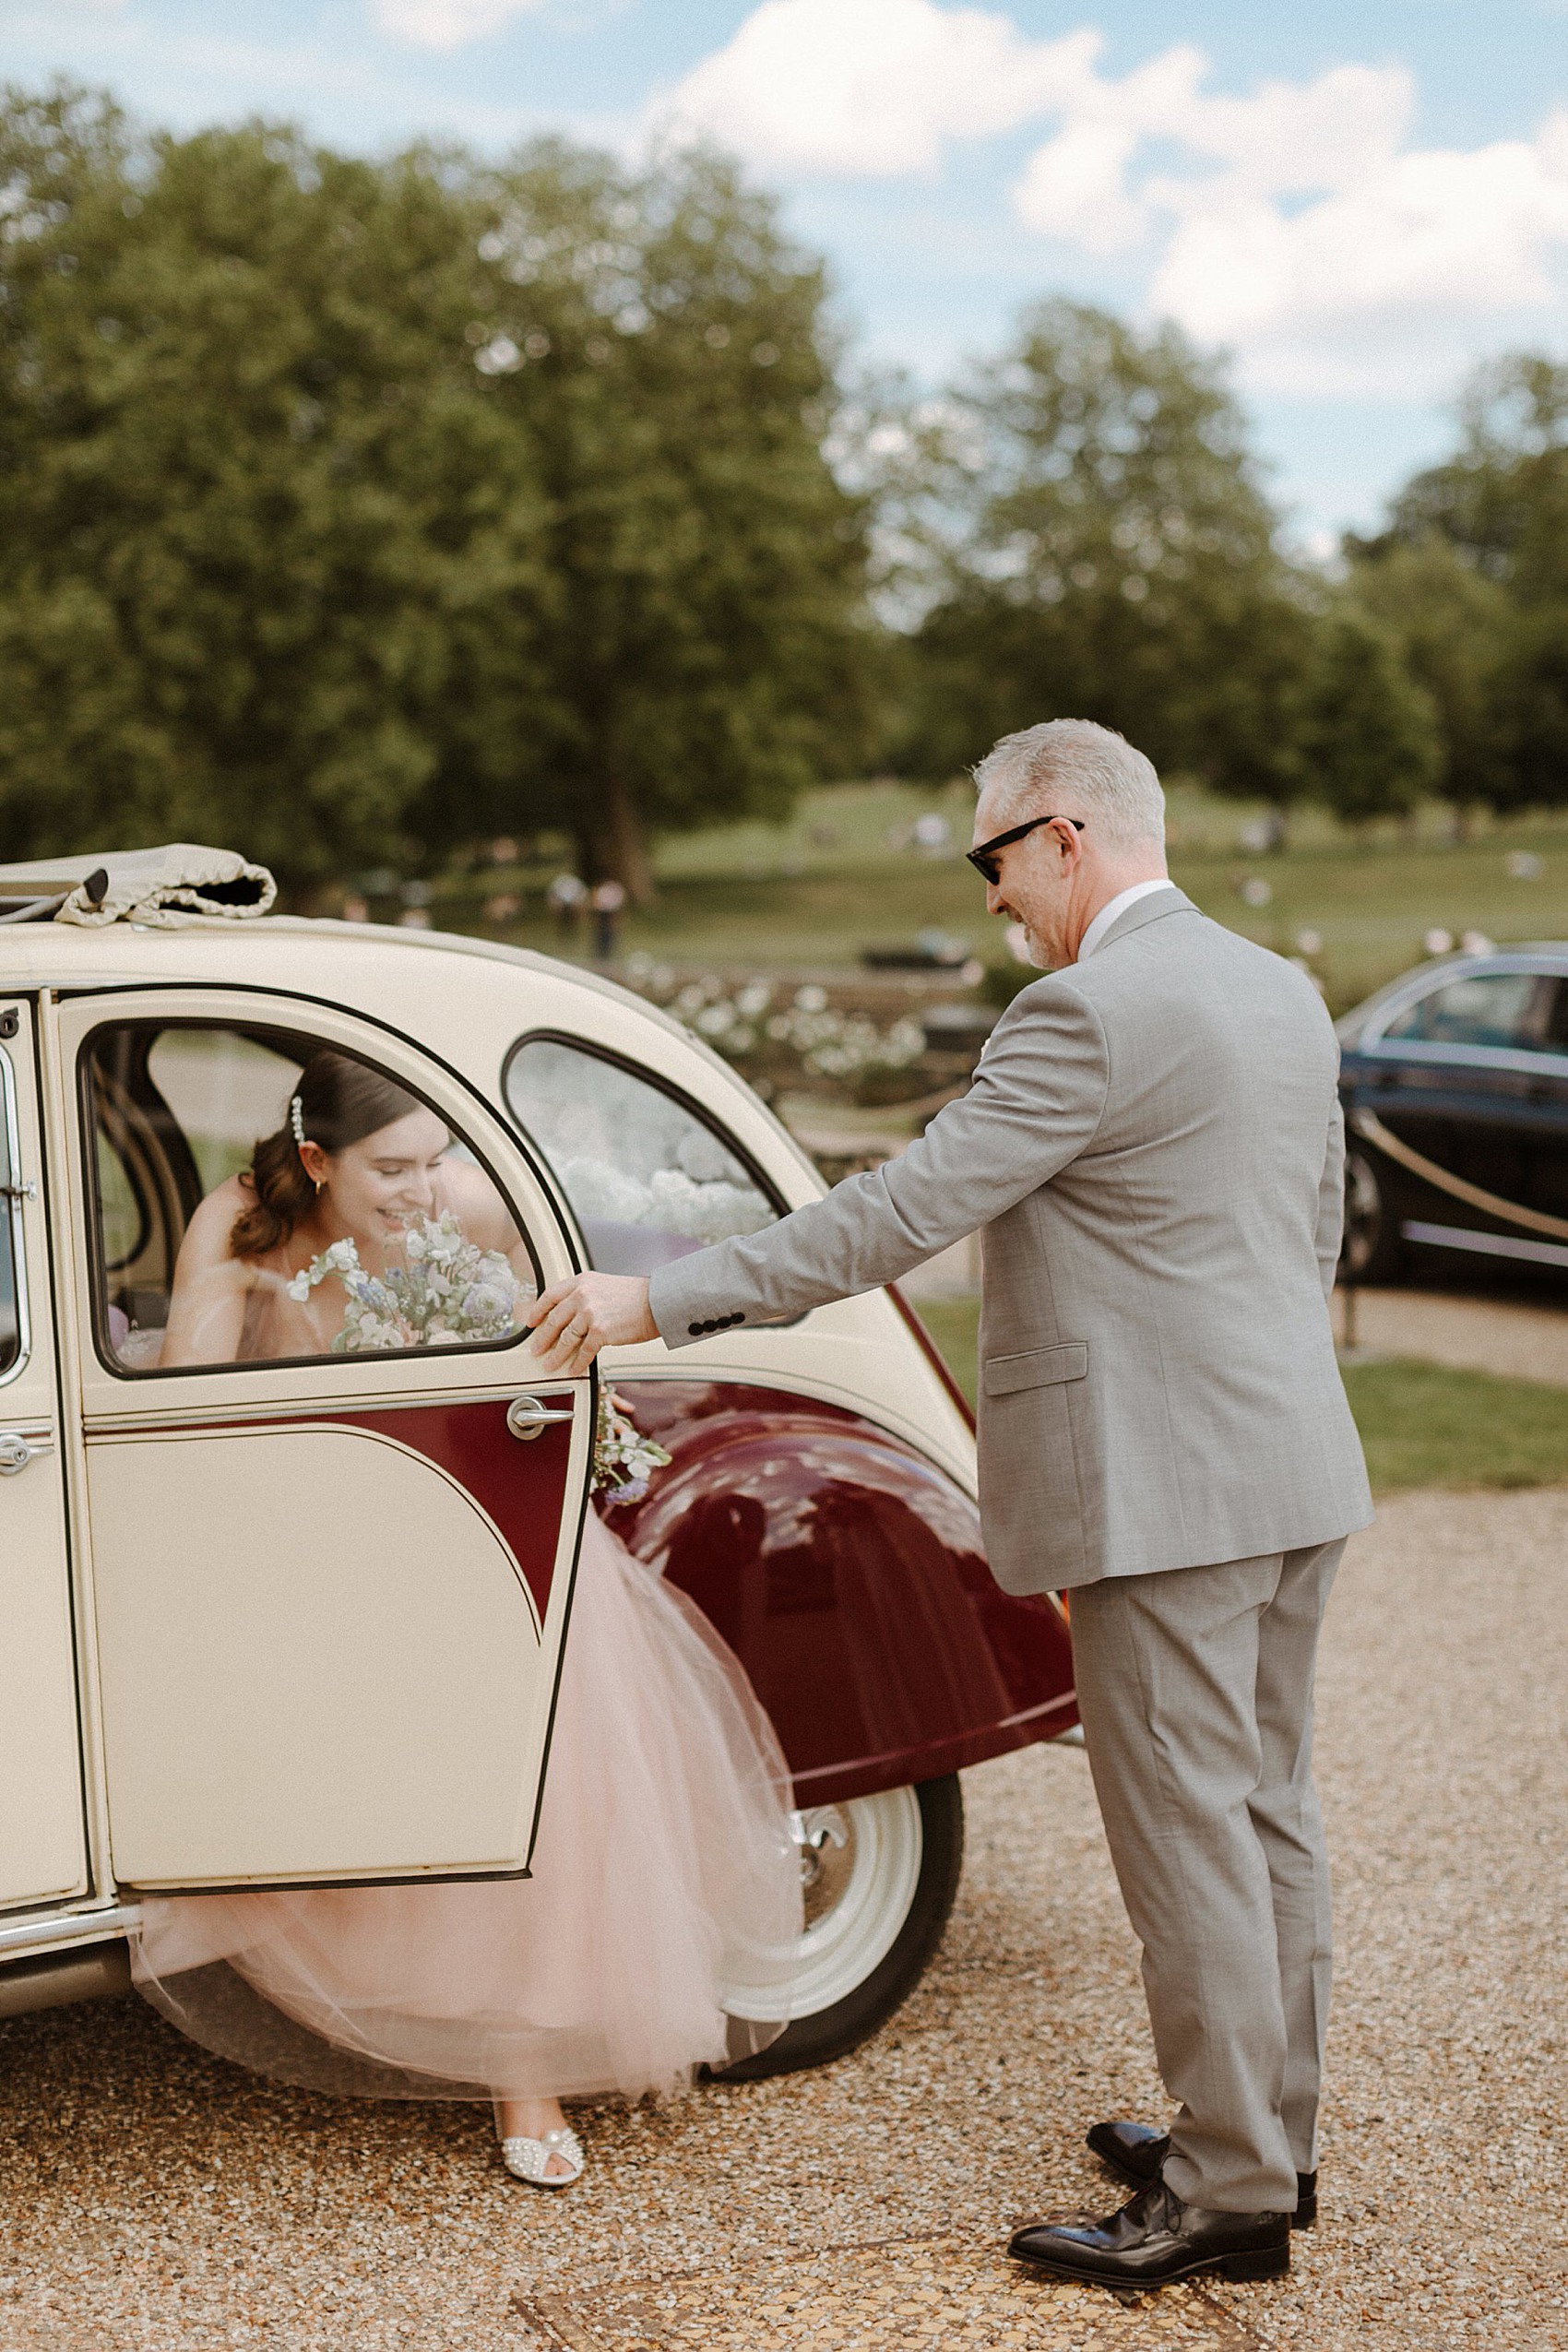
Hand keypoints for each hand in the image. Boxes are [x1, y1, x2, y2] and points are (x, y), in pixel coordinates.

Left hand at [526, 1272, 656, 1373]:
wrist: (659, 1302)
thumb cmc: (637, 1296)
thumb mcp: (605, 1285)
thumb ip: (586, 1295)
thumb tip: (570, 1315)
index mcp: (582, 1281)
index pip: (550, 1295)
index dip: (537, 1310)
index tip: (531, 1322)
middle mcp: (583, 1295)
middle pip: (554, 1320)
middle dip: (542, 1338)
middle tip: (535, 1349)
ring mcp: (590, 1313)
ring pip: (565, 1338)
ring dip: (556, 1355)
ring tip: (550, 1364)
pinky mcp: (600, 1331)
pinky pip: (583, 1351)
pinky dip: (577, 1363)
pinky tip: (574, 1369)